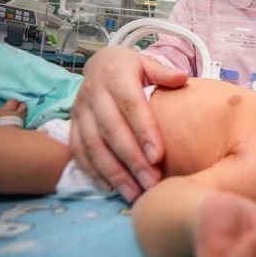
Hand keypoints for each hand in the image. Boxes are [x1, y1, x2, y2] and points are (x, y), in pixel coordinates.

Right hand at [69, 46, 187, 201]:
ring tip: (134, 193)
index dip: (144, 131)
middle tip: (150, 183)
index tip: (158, 157)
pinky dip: (92, 171)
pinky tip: (110, 188)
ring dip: (113, 172)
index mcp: (116, 75)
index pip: (131, 106)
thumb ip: (164, 73)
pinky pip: (78, 151)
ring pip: (93, 145)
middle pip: (112, 130)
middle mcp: (94, 92)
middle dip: (131, 159)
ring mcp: (80, 110)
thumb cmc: (131, 69)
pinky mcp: (72, 124)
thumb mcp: (147, 64)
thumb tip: (183, 78)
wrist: (99, 64)